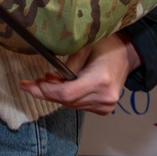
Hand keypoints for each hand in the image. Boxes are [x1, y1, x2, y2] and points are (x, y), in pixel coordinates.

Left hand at [19, 33, 140, 114]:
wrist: (127, 55)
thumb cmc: (106, 46)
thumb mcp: (84, 48)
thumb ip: (67, 66)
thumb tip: (49, 80)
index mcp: (100, 80)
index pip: (67, 93)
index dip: (46, 91)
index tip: (31, 85)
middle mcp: (104, 97)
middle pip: (67, 101)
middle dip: (46, 93)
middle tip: (29, 84)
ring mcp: (105, 106)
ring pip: (71, 105)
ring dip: (55, 95)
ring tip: (42, 83)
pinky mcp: (104, 109)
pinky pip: (78, 106)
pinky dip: (67, 98)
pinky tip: (58, 88)